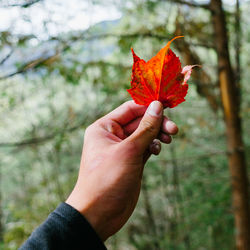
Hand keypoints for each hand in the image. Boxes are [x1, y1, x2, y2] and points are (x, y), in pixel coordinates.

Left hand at [66, 101, 177, 240]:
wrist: (99, 213)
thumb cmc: (108, 179)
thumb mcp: (129, 150)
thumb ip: (145, 128)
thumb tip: (157, 106)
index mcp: (105, 127)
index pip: (130, 109)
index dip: (149, 106)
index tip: (167, 106)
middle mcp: (113, 136)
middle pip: (140, 121)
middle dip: (157, 123)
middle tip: (174, 129)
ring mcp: (123, 149)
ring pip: (145, 135)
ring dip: (158, 134)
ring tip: (170, 138)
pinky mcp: (131, 161)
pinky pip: (146, 147)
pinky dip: (154, 146)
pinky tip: (158, 150)